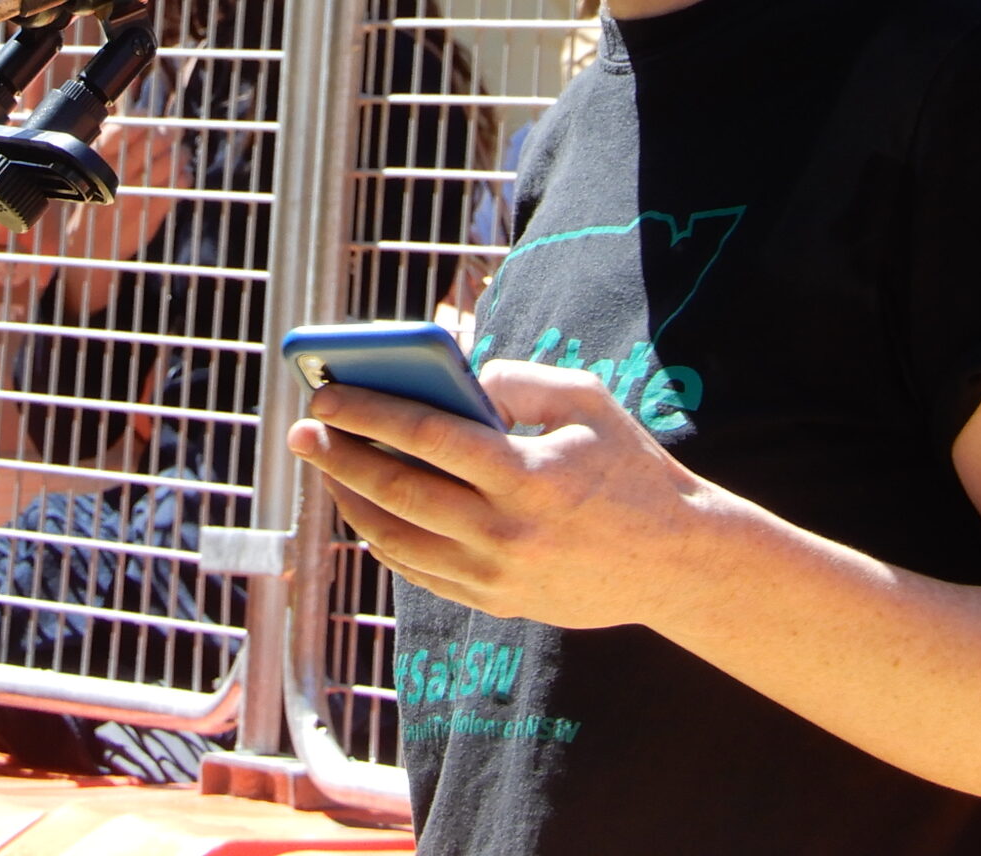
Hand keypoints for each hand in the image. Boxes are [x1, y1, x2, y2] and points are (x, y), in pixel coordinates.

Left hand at [288, 360, 732, 629]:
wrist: (678, 561)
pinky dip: (382, 539)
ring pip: (398, 538)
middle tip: (302, 429)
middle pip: (398, 491)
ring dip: (351, 499)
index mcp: (527, 474)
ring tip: (325, 464)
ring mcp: (497, 575)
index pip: (426, 437)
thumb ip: (517, 380)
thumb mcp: (587, 402)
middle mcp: (506, 531)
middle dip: (340, 456)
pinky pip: (419, 571)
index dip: (368, 411)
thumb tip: (456, 379)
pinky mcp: (497, 602)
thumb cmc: (631, 467)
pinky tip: (364, 508)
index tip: (327, 391)